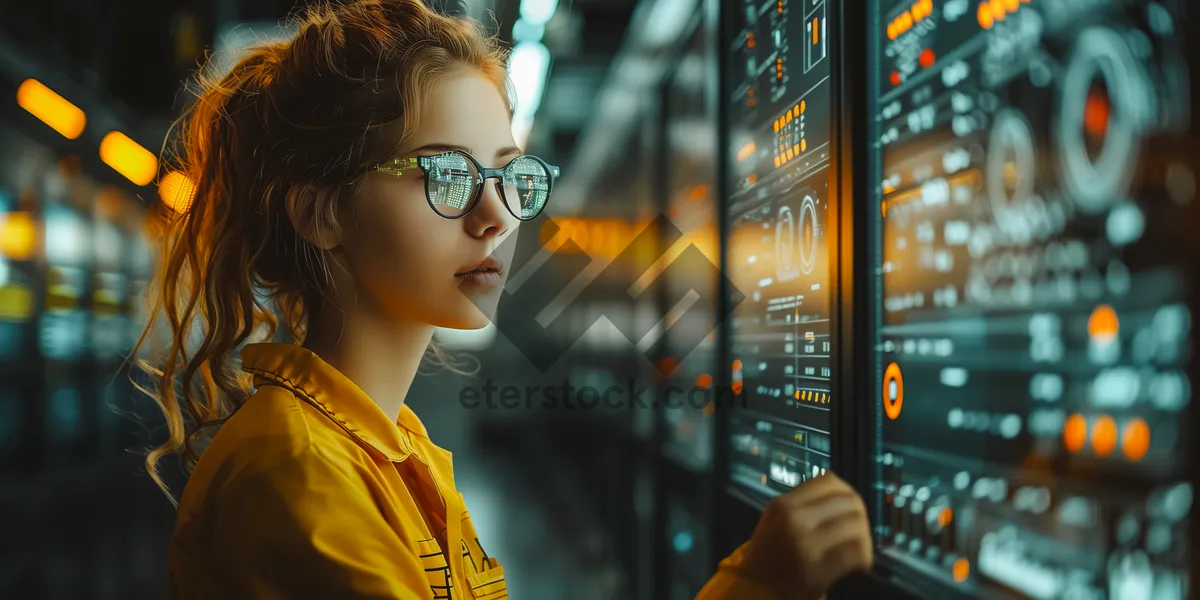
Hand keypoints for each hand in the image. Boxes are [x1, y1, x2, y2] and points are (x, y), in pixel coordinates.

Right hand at [739, 472, 873, 599]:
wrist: (757, 590)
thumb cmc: (769, 556)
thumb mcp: (775, 519)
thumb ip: (802, 503)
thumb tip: (840, 494)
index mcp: (784, 505)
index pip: (830, 481)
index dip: (846, 492)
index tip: (848, 506)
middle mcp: (794, 520)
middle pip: (849, 502)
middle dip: (860, 516)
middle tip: (857, 531)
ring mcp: (806, 544)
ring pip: (856, 525)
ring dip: (864, 538)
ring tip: (858, 549)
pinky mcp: (818, 569)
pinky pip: (855, 552)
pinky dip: (864, 558)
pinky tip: (857, 564)